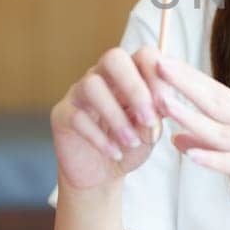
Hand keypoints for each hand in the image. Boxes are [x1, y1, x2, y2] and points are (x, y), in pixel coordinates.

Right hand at [50, 45, 167, 193]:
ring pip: (91, 85)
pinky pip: (77, 117)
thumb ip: (157, 114)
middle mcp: (103, 76)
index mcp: (130, 74)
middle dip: (134, 87)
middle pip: (113, 58)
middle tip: (148, 119)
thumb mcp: (151, 131)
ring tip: (131, 141)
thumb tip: (163, 103)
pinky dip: (99, 137)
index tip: (167, 103)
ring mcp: (79, 93)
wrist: (103, 174)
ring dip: (116, 116)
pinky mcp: (62, 115)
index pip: (144, 55)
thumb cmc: (131, 144)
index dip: (157, 74)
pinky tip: (115, 153)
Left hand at [153, 52, 229, 229]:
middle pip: (218, 102)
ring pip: (224, 130)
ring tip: (164, 105)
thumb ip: (212, 146)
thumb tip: (175, 137)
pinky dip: (215, 159)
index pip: (217, 92)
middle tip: (158, 65)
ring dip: (192, 117)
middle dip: (186, 84)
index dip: (189, 77)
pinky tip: (191, 156)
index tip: (160, 62)